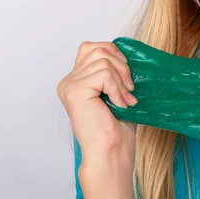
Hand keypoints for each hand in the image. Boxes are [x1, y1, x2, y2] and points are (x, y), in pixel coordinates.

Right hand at [57, 41, 137, 166]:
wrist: (111, 151)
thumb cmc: (116, 127)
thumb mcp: (117, 90)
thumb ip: (113, 70)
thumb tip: (126, 50)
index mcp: (76, 80)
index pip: (92, 47)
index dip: (113, 54)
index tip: (126, 77)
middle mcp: (69, 81)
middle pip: (98, 49)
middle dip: (121, 65)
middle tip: (130, 88)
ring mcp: (69, 85)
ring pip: (103, 60)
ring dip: (121, 79)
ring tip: (126, 99)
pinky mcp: (75, 90)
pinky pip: (104, 74)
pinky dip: (117, 88)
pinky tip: (120, 104)